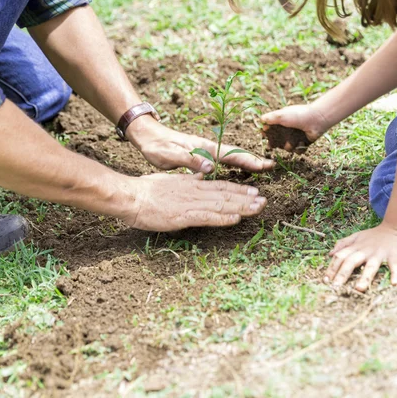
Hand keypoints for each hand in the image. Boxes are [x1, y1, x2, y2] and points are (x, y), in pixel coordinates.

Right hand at [122, 173, 266, 231]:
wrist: (131, 196)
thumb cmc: (147, 189)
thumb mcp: (172, 181)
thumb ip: (188, 180)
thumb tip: (201, 177)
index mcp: (192, 185)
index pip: (220, 186)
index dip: (239, 190)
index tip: (254, 192)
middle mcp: (195, 192)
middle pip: (226, 195)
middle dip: (247, 198)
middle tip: (265, 200)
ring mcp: (190, 204)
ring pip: (221, 205)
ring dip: (242, 207)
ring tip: (258, 208)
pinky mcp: (183, 216)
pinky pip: (207, 217)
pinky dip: (223, 218)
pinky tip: (236, 219)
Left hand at [127, 117, 274, 173]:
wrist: (146, 134)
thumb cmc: (155, 145)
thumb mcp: (169, 154)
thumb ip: (189, 161)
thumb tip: (210, 168)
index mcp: (202, 147)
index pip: (230, 154)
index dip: (248, 161)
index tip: (264, 165)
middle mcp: (207, 147)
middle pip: (235, 153)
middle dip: (253, 160)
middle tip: (271, 166)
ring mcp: (204, 150)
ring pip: (230, 156)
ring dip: (246, 162)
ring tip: (260, 168)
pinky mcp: (199, 154)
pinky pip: (221, 160)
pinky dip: (233, 164)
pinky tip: (237, 170)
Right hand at [260, 104, 329, 152]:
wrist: (316, 120)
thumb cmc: (298, 115)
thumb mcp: (281, 115)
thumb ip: (269, 118)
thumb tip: (260, 120)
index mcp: (281, 123)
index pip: (270, 131)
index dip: (267, 135)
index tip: (265, 136)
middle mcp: (287, 131)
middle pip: (276, 142)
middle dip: (275, 144)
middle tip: (273, 145)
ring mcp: (295, 138)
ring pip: (287, 148)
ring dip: (289, 146)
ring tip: (292, 141)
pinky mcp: (303, 143)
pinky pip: (298, 151)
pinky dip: (300, 147)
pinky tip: (302, 141)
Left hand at [324, 221, 396, 291]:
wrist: (395, 228)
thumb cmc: (374, 236)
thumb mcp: (356, 236)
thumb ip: (343, 244)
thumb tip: (330, 254)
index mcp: (355, 247)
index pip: (339, 257)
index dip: (331, 268)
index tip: (325, 280)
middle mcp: (365, 250)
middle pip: (351, 262)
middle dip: (342, 275)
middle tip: (336, 288)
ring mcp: (379, 253)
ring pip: (371, 266)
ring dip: (365, 277)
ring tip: (359, 289)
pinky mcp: (394, 255)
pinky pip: (395, 266)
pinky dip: (396, 274)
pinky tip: (394, 284)